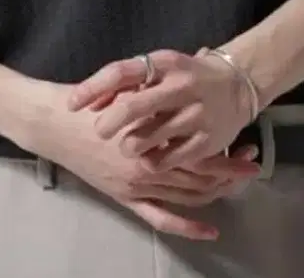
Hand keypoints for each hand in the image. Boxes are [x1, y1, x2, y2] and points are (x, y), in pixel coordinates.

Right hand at [15, 80, 259, 240]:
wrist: (53, 121)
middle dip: (229, 173)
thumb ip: (157, 92)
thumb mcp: (126, 87)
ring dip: (215, 193)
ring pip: (187, 197)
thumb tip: (190, 74)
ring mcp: (137, 186)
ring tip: (236, 184)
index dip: (227, 155)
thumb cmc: (88, 101)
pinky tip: (210, 229)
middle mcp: (149, 167)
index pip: (200, 153)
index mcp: (151, 138)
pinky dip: (188, 227)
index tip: (249, 149)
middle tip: (251, 165)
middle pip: (200, 177)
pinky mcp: (125, 198)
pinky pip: (161, 219)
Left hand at [67, 48, 252, 171]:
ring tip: (128, 146)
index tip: (72, 105)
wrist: (237, 86)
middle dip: (108, 123)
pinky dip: (151, 161)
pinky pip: (166, 159)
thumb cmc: (185, 77)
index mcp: (164, 62)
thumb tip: (90, 102)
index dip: (92, 88)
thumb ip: (127, 83)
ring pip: (146, 138)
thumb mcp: (159, 70)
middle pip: (132, 106)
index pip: (120, 72)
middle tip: (100, 131)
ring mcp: (195, 113)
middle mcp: (180, 85)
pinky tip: (150, 157)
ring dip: (129, 145)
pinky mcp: (206, 141)